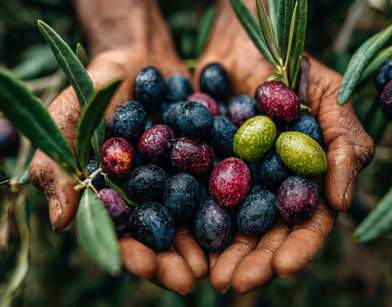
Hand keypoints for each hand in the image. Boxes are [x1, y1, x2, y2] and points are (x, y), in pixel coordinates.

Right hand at [28, 0, 206, 294]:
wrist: (142, 55)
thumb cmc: (98, 87)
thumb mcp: (69, 118)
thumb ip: (57, 166)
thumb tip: (60, 221)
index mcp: (121, 195)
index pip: (124, 234)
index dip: (133, 253)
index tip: (144, 268)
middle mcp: (157, 194)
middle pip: (166, 235)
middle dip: (176, 258)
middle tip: (192, 279)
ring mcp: (188, 179)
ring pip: (199, 217)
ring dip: (209, 240)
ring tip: (222, 260)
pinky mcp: (214, 158)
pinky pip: (226, 181)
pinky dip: (235, 197)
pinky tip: (248, 214)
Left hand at [194, 0, 374, 292]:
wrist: (244, 44)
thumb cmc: (296, 66)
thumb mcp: (332, 97)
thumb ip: (344, 145)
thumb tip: (340, 201)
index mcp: (303, 182)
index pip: (307, 225)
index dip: (298, 248)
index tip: (283, 268)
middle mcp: (268, 189)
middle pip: (264, 235)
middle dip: (253, 262)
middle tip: (233, 284)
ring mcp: (233, 182)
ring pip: (228, 226)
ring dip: (219, 252)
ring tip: (206, 276)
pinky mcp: (201, 169)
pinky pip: (192, 197)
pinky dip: (186, 219)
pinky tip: (176, 239)